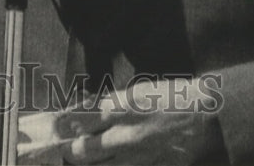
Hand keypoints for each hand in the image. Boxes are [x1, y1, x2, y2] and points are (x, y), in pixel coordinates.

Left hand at [19, 77, 223, 165]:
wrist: (206, 115)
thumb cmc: (170, 97)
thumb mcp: (136, 93)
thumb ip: (108, 105)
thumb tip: (82, 113)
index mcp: (120, 108)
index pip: (79, 118)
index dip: (60, 125)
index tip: (48, 128)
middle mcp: (125, 134)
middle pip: (83, 151)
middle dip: (71, 151)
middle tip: (64, 149)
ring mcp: (136, 155)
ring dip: (88, 162)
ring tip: (82, 156)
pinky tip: (109, 162)